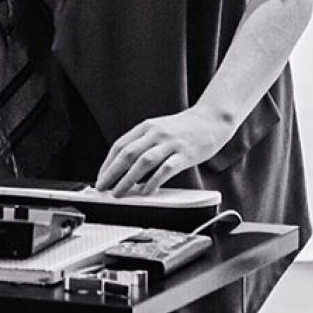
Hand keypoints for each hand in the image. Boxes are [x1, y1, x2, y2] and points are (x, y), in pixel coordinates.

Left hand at [95, 107, 235, 196]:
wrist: (212, 119)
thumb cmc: (184, 129)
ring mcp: (170, 143)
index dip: (107, 163)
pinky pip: (166, 169)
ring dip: (128, 179)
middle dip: (111, 173)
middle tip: (102, 188)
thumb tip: (124, 166)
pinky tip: (146, 192)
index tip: (101, 177)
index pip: (120, 145)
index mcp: (146, 127)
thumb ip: (143, 143)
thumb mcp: (159, 129)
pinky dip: (153, 181)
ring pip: (143, 162)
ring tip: (119, 193)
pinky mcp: (185, 154)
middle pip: (127, 154)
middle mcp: (156, 133)